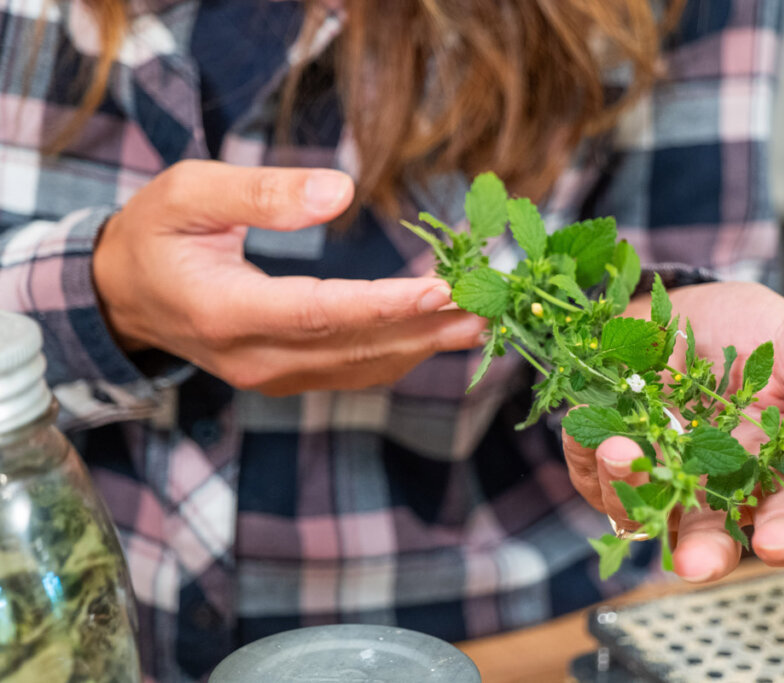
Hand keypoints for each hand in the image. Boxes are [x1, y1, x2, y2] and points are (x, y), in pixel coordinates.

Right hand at [93, 160, 487, 394]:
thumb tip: (341, 193)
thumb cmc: (155, 234)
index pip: (319, 314)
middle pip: (355, 348)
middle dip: (428, 327)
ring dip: (426, 345)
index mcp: (225, 311)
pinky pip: (353, 372)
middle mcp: (254, 358)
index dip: (384, 306)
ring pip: (362, 367)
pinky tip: (440, 334)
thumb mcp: (189, 193)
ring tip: (484, 319)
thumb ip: (260, 193)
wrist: (124, 297)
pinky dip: (401, 353)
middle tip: (490, 304)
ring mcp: (272, 376)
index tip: (441, 290)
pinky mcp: (287, 378)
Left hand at [562, 281, 783, 581]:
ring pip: (643, 512)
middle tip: (693, 562)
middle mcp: (711, 481)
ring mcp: (658, 473)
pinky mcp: (608, 458)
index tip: (776, 543)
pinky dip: (592, 459)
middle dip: (702, 555)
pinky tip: (599, 432)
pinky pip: (594, 477)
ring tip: (623, 451)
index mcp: (768, 466)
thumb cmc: (747, 327)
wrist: (677, 297)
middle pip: (710, 538)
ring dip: (632, 489)